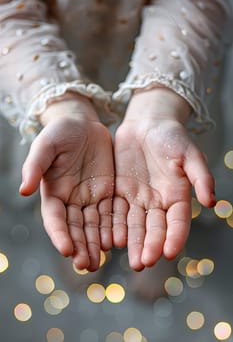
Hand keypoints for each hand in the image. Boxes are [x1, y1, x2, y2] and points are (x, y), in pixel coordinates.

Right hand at [19, 95, 113, 270]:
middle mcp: (71, 200)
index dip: (60, 235)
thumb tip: (23, 190)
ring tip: (100, 261)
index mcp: (53, 193)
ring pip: (93, 226)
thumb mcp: (46, 145)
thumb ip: (35, 166)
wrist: (83, 124)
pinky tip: (118, 242)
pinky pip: (111, 214)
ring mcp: (90, 198)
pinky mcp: (107, 193)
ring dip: (96, 244)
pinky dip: (113, 229)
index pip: (55, 219)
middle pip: (75, 229)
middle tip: (86, 266)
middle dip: (80, 247)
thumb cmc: (60, 132)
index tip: (67, 250)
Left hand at [113, 89, 214, 270]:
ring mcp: (137, 198)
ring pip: (134, 225)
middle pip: (153, 228)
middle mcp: (157, 202)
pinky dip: (114, 226)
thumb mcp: (189, 153)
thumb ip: (200, 176)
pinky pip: (115, 211)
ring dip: (132, 242)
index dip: (175, 237)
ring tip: (129, 259)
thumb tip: (211, 201)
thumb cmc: (172, 136)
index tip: (169, 252)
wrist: (146, 123)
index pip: (177, 221)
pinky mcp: (119, 191)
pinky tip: (110, 239)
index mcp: (176, 195)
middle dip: (149, 246)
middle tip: (143, 263)